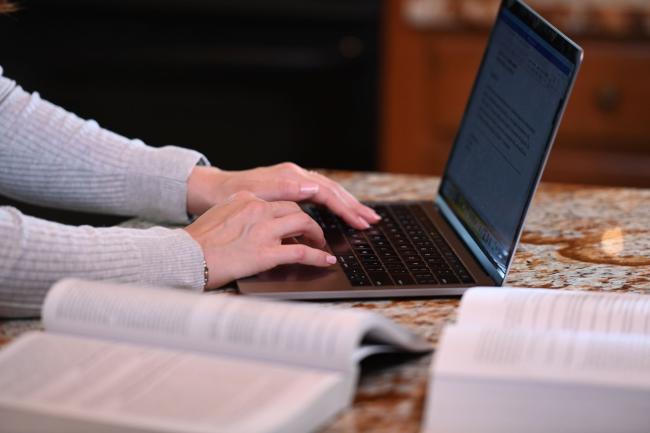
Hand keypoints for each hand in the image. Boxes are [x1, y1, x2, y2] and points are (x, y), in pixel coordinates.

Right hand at [184, 191, 336, 288]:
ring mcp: (263, 230)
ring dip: (316, 235)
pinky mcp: (265, 252)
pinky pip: (301, 252)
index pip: (278, 200)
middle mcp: (257, 209)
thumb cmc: (197, 242)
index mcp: (246, 199)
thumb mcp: (219, 215)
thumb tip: (254, 224)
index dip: (292, 212)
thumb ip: (240, 214)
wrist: (183, 257)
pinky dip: (317, 256)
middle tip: (313, 233)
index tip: (299, 221)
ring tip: (320, 245)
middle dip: (308, 222)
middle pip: (295, 209)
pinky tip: (325, 261)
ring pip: (304, 223)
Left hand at [186, 162, 379, 228]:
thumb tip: (313, 187)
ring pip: (327, 191)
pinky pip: (318, 194)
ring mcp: (291, 179)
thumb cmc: (227, 196)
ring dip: (347, 204)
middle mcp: (293, 174)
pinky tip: (341, 211)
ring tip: (365, 216)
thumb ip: (284, 190)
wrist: (209, 190)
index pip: (326, 192)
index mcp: (289, 176)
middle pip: (331, 190)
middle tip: (372, 221)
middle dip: (353, 206)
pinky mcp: (288, 186)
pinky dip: (333, 203)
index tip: (359, 221)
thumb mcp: (253, 194)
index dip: (345, 208)